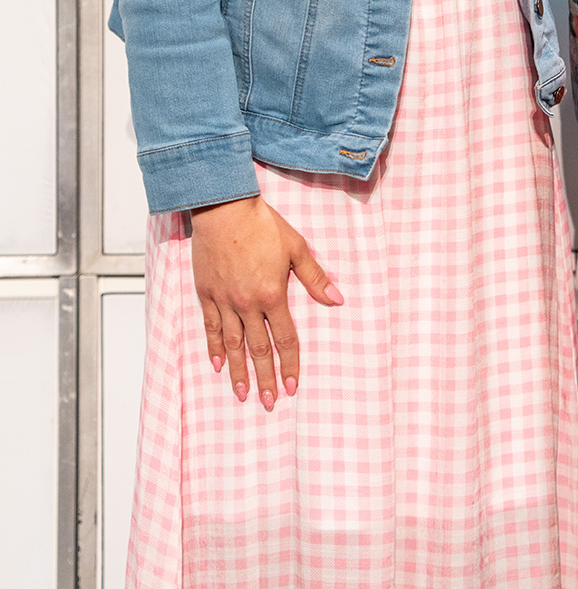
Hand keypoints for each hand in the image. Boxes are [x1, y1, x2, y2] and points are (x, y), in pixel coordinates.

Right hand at [190, 195, 343, 408]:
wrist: (225, 208)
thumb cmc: (262, 224)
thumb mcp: (296, 247)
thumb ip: (315, 277)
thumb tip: (337, 299)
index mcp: (272, 294)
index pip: (284, 339)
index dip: (290, 365)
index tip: (293, 387)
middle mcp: (247, 303)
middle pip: (258, 349)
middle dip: (265, 378)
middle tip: (269, 403)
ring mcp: (224, 300)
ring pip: (232, 344)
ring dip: (239, 371)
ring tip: (243, 393)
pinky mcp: (206, 293)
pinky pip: (210, 327)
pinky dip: (213, 348)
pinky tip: (218, 364)